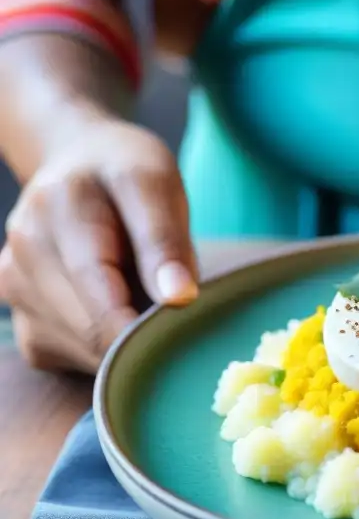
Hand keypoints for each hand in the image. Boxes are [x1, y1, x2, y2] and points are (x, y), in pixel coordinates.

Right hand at [0, 119, 198, 372]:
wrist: (77, 162)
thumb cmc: (126, 174)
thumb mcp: (158, 186)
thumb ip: (166, 241)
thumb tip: (179, 298)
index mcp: (60, 211)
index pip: (102, 295)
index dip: (145, 331)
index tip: (183, 337)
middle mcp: (23, 252)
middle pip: (91, 330)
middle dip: (140, 337)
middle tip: (176, 317)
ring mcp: (13, 288)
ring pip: (81, 351)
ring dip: (122, 343)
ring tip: (142, 299)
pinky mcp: (21, 317)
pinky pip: (69, 356)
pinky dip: (102, 347)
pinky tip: (116, 311)